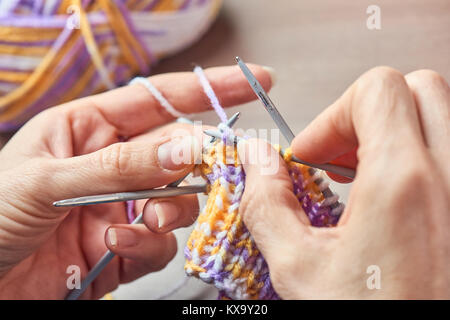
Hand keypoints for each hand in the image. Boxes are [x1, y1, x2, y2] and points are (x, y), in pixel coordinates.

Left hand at [0, 65, 272, 298]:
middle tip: (217, 169)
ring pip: (178, 200)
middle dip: (199, 162)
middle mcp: (113, 164)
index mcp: (90, 129)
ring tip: (145, 220)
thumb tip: (184, 149)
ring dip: (170, 210)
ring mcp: (123, 205)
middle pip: (177, 153)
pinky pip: (160, 242)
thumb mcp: (47, 180)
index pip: (158, 100)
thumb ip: (119, 165)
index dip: (206, 90)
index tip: (253, 81)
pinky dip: (148, 245)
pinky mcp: (126, 244)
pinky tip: (118, 245)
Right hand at [237, 67, 449, 298]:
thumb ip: (268, 203)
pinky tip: (387, 200)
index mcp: (405, 183)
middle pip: (417, 89)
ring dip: (391, 133)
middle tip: (336, 157)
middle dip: (364, 115)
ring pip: (439, 116)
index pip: (377, 89)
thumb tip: (256, 161)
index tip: (309, 157)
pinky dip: (413, 159)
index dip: (330, 116)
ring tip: (359, 178)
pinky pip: (447, 151)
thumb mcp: (300, 270)